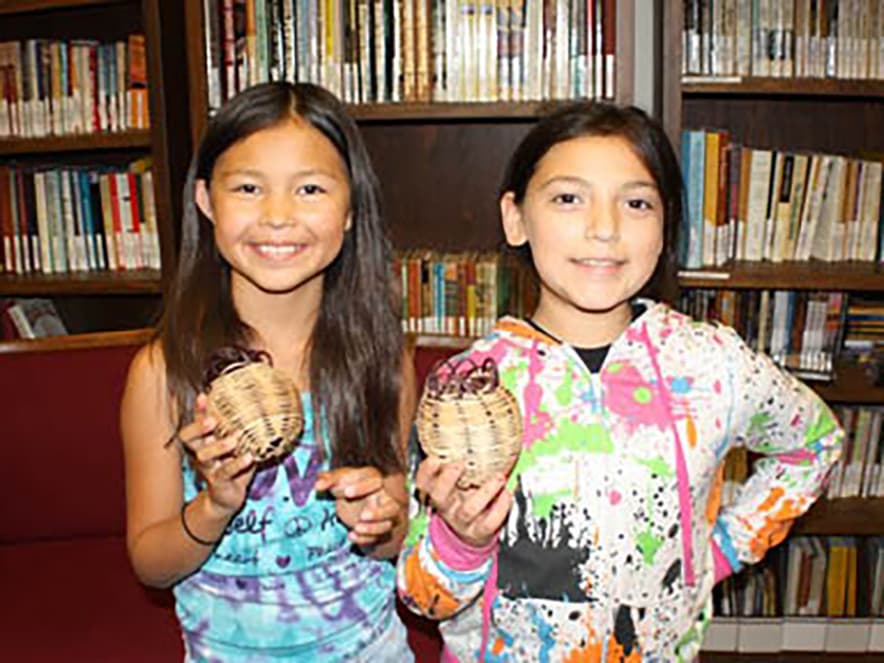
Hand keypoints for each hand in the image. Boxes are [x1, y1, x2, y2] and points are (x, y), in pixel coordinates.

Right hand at [178, 393, 255, 515]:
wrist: (227, 498)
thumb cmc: (233, 466)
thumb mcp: (238, 446)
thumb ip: (243, 431)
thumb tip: (264, 407)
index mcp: (204, 441)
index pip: (195, 422)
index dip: (198, 411)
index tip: (204, 396)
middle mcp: (201, 453)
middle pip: (189, 438)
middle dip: (199, 428)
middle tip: (213, 421)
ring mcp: (208, 468)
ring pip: (205, 455)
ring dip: (219, 446)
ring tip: (234, 440)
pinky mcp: (218, 482)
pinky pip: (225, 472)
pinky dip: (236, 464)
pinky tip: (249, 457)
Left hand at [315, 467, 403, 546]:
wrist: (355, 507)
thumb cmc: (348, 488)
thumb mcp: (338, 481)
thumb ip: (328, 480)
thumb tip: (318, 485)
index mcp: (373, 481)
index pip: (375, 480)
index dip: (362, 486)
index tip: (346, 493)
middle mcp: (383, 499)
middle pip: (392, 506)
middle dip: (378, 513)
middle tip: (362, 516)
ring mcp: (384, 517)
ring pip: (388, 525)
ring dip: (374, 528)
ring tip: (356, 527)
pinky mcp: (380, 531)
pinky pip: (378, 537)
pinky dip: (365, 538)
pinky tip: (351, 536)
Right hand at [415, 455, 512, 547]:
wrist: (472, 533)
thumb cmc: (466, 496)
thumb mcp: (458, 480)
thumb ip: (458, 459)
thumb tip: (469, 422)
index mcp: (439, 492)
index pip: (424, 482)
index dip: (427, 470)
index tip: (435, 457)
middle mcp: (447, 506)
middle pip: (440, 495)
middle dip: (448, 479)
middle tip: (460, 463)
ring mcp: (463, 521)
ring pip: (469, 509)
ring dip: (485, 492)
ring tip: (498, 478)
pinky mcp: (480, 531)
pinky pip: (489, 522)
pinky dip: (500, 507)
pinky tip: (507, 494)